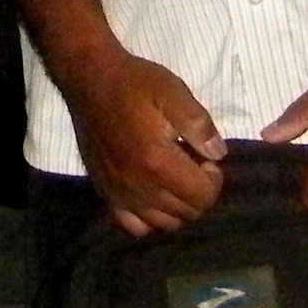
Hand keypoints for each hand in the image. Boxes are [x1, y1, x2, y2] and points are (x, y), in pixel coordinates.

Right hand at [66, 49, 226, 236]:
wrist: (90, 80)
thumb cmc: (134, 83)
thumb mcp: (174, 92)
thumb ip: (200, 126)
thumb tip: (217, 155)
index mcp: (157, 162)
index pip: (202, 197)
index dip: (213, 180)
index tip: (206, 158)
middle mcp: (138, 187)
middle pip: (186, 213)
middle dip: (198, 192)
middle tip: (192, 164)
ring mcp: (119, 194)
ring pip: (163, 224)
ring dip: (178, 206)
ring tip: (174, 177)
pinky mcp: (105, 193)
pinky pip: (134, 226)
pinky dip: (150, 218)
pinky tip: (152, 194)